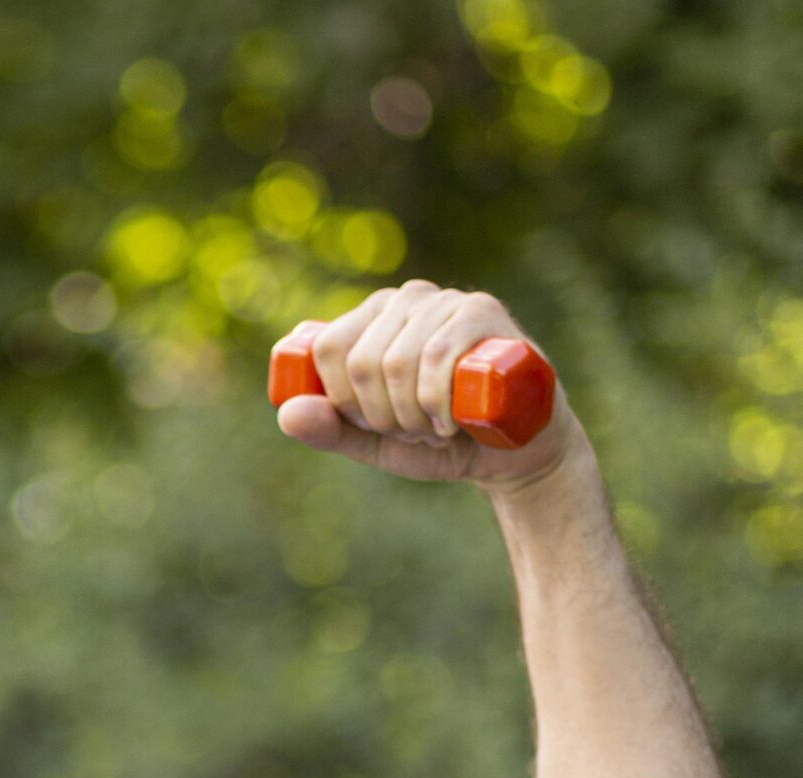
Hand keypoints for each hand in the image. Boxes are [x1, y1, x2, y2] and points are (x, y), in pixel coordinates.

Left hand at [274, 280, 586, 493]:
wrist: (516, 451)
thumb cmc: (440, 439)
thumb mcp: (375, 441)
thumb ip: (329, 430)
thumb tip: (286, 414)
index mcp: (371, 318)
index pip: (329, 350)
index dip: (345, 402)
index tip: (376, 424)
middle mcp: (406, 300)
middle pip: (362, 361)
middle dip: (383, 416)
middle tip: (416, 431)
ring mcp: (447, 301)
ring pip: (398, 361)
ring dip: (413, 416)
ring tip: (438, 429)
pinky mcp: (485, 312)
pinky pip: (437, 356)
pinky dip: (436, 403)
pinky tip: (451, 425)